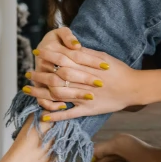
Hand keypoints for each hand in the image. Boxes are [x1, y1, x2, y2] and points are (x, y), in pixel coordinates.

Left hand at [24, 29, 142, 120]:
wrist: (133, 87)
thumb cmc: (118, 70)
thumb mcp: (103, 56)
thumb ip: (86, 53)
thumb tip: (71, 46)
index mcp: (86, 66)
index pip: (63, 59)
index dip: (48, 55)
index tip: (37, 52)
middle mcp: (83, 81)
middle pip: (56, 77)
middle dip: (40, 74)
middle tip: (27, 72)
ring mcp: (84, 96)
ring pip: (58, 95)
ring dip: (41, 93)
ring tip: (28, 91)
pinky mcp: (88, 109)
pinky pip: (69, 113)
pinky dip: (56, 115)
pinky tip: (43, 115)